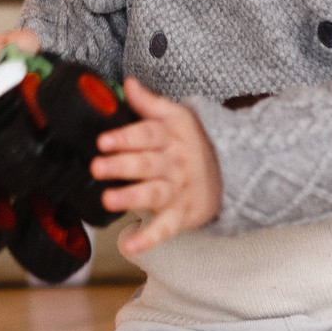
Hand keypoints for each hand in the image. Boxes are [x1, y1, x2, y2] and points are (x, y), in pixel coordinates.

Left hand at [93, 78, 221, 254]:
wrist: (234, 171)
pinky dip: (148, 239)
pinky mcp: (181, 215)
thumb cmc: (195, 142)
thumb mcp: (178, 117)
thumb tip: (128, 83)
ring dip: (130, 198)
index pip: (147, 135)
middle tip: (97, 167)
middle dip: (121, 165)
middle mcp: (174, 164)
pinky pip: (165, 229)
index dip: (125, 138)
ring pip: (153, 194)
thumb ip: (150, 103)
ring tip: (108, 200)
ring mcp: (178, 191)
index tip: (103, 141)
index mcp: (170, 138)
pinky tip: (128, 246)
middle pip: (146, 164)